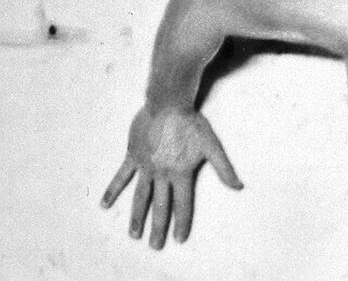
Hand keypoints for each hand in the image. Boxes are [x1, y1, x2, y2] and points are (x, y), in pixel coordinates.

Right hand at [100, 106, 242, 248]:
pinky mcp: (133, 156)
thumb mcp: (212, 146)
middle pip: (160, 206)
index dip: (182, 222)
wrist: (168, 104)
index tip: (179, 239)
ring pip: (140, 197)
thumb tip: (239, 186)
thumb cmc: (192, 124)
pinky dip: (113, 191)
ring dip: (137, 217)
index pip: (182, 204)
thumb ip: (224, 169)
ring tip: (134, 235)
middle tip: (155, 246)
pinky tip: (105, 205)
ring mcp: (145, 166)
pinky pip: (121, 177)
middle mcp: (162, 174)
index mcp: (180, 173)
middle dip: (158, 228)